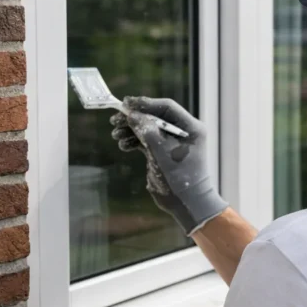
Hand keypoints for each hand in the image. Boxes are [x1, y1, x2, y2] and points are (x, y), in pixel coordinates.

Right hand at [110, 96, 227, 234]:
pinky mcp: (161, 153)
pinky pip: (145, 141)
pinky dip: (133, 141)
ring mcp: (171, 142)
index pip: (166, 107)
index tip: (126, 103)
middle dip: (134, 118)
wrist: (186, 203)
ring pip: (147, 129)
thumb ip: (147, 130)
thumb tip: (131, 114)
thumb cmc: (180, 176)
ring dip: (130, 130)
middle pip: (154, 117)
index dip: (146, 104)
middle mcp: (182, 132)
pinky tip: (123, 145)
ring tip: (116, 135)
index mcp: (190, 127)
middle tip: (115, 119)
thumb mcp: (162, 150)